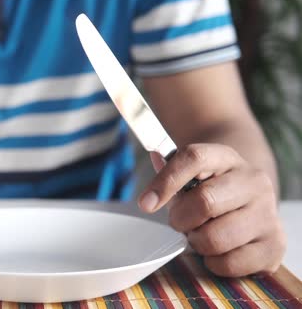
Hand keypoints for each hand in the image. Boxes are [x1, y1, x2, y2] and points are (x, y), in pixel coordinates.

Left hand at [138, 143, 285, 276]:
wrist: (250, 200)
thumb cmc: (211, 187)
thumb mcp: (192, 173)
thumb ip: (170, 171)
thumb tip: (155, 159)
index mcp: (227, 158)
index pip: (194, 158)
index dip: (166, 181)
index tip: (145, 203)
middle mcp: (253, 182)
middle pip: (205, 202)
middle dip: (181, 219)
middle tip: (181, 222)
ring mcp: (267, 213)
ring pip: (216, 238)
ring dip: (198, 243)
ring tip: (202, 234)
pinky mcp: (274, 245)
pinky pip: (229, 263)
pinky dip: (214, 262)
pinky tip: (219, 250)